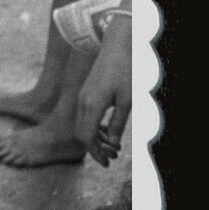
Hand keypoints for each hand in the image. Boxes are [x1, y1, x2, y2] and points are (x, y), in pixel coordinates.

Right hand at [75, 22, 131, 164]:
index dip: (95, 152)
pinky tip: (107, 131)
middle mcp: (82, 101)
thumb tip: (111, 143)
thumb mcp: (127, 101)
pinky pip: (84, 116)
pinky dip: (93, 127)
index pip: (86, 137)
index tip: (108, 162)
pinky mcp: (86, 93)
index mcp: (92, 105)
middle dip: (95, 148)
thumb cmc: (125, 72)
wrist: (117, 46)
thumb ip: (117, 123)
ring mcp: (82, 96)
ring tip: (113, 146)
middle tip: (113, 156)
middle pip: (81, 133)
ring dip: (95, 138)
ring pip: (82, 125)